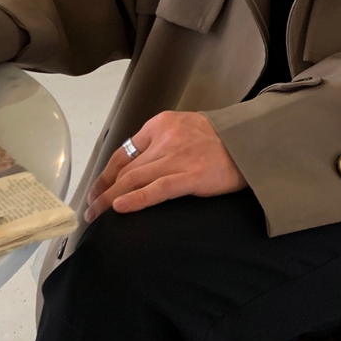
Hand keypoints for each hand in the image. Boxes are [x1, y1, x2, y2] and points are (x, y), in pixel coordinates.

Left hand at [84, 111, 246, 222]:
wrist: (250, 144)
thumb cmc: (219, 140)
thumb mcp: (184, 128)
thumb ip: (161, 142)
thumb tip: (136, 167)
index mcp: (160, 124)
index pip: (124, 152)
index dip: (105, 175)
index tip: (96, 190)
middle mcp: (164, 138)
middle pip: (125, 169)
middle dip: (103, 191)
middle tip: (90, 209)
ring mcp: (177, 157)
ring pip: (134, 180)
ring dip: (111, 199)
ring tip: (97, 215)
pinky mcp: (191, 176)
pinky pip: (157, 190)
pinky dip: (135, 199)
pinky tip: (120, 209)